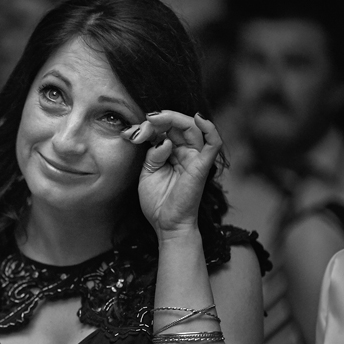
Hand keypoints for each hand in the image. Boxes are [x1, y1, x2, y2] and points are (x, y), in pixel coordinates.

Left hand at [122, 111, 221, 240]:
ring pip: (192, 128)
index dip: (149, 126)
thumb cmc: (157, 202)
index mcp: (171, 153)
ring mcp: (195, 158)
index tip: (130, 132)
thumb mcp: (147, 174)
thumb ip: (152, 155)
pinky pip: (213, 143)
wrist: (166, 224)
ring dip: (174, 119)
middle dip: (159, 120)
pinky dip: (210, 128)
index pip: (164, 130)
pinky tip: (198, 119)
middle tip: (144, 123)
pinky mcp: (202, 166)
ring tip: (156, 119)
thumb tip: (163, 141)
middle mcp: (185, 153)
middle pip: (178, 125)